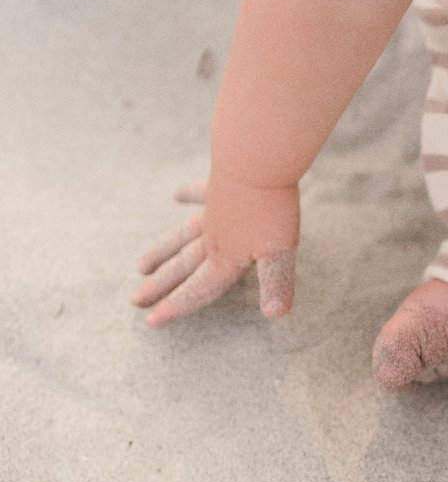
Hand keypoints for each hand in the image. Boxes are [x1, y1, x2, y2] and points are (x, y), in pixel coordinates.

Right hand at [132, 176, 298, 327]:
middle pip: (181, 269)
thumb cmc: (270, 208)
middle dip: (159, 287)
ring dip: (161, 253)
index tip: (152, 322)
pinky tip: (175, 195)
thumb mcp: (278, 251)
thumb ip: (275, 283)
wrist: (257, 159)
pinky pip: (199, 195)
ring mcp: (211, 213)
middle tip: (135, 300)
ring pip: (180, 238)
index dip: (177, 307)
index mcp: (225, 258)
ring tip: (140, 267)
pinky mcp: (218, 189)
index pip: (199, 290)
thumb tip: (274, 314)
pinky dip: (188, 195)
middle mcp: (212, 239)